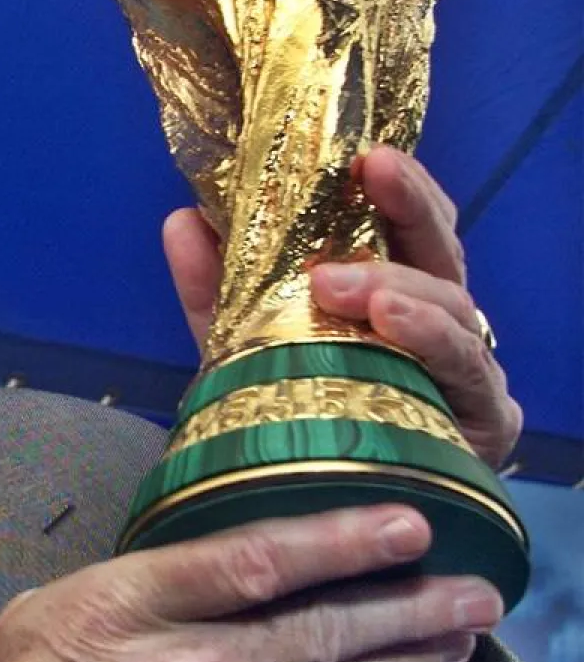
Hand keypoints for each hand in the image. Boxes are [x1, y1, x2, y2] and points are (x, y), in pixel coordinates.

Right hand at [0, 506, 501, 661]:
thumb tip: (197, 577)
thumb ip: (134, 589)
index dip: (339, 542)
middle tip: (472, 595)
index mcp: (125, 609)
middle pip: (313, 634)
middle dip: (404, 610)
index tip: (404, 525)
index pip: (252, 564)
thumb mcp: (47, 608)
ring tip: (450, 639)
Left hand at [163, 145, 520, 469]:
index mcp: (395, 290)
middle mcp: (440, 323)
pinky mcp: (481, 425)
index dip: (394, 185)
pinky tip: (394, 324)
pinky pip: (467, 377)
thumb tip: (182, 219)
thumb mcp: (245, 343)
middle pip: (441, 252)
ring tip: (356, 285)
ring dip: (405, 288)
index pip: (406, 224)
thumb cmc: (299, 413)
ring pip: (454, 311)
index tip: (364, 153)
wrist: (326, 508)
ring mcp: (467, 372)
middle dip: (408, 208)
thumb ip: (213, 287)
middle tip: (373, 175)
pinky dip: (431, 344)